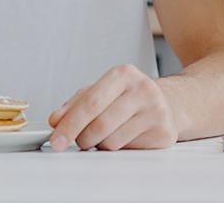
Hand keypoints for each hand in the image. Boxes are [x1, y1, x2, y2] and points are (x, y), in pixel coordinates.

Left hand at [47, 64, 177, 150]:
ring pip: (112, 141)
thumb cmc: (128, 97)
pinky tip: (124, 137)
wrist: (168, 103)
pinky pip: (127, 150)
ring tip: (106, 134)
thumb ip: (75, 104)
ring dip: (100, 144)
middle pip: (100, 124)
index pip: (90, 102)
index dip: (70, 123)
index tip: (56, 140)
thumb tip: (56, 120)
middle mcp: (142, 89)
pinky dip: (117, 149)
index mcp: (123, 74)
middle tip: (79, 140)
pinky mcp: (164, 132)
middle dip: (82, 138)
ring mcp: (156, 110)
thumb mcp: (101, 91)